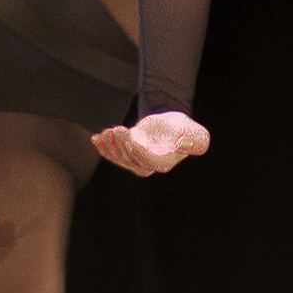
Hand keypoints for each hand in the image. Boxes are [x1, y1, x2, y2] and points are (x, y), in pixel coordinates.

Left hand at [92, 112, 210, 176]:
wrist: (172, 126)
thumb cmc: (185, 129)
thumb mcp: (196, 134)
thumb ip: (197, 141)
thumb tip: (185, 144)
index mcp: (165, 163)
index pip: (149, 161)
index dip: (138, 150)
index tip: (131, 137)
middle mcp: (150, 166)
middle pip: (132, 159)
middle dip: (121, 145)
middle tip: (116, 130)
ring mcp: (137, 162)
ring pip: (121, 157)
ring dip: (111, 145)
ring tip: (107, 131)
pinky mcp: (127, 156)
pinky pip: (114, 156)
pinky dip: (103, 148)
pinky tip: (96, 138)